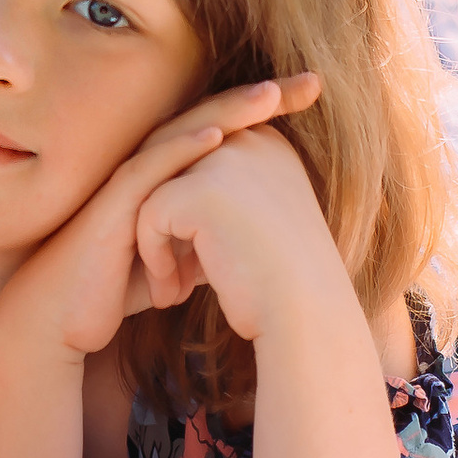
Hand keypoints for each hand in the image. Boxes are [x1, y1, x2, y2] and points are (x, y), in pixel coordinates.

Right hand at [0, 74, 323, 361]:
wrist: (63, 318)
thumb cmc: (115, 287)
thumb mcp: (177, 259)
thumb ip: (204, 239)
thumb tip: (238, 241)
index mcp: (171, 175)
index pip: (228, 132)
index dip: (270, 114)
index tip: (314, 95)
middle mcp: (152, 167)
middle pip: (214, 119)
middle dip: (263, 99)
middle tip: (312, 81)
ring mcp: (130, 181)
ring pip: (184, 133)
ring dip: (229, 112)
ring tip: (271, 94)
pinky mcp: (111, 204)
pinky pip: (149, 169)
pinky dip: (182, 149)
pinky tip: (215, 136)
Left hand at [132, 117, 351, 344]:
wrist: (307, 317)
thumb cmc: (283, 285)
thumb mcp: (256, 226)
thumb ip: (223, 198)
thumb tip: (171, 194)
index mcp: (266, 143)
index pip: (198, 158)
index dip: (187, 211)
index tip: (198, 263)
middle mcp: (248, 140)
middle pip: (173, 169)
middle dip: (167, 224)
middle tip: (174, 276)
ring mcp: (224, 160)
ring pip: (155, 191)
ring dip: (157, 243)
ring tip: (170, 288)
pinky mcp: (198, 190)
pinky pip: (150, 215)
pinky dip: (154, 257)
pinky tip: (172, 295)